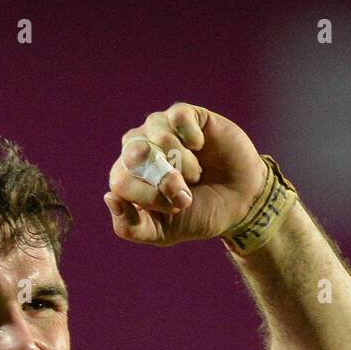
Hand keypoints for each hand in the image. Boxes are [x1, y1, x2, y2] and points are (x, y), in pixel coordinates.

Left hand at [104, 102, 268, 246]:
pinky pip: (178, 116)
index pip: (119, 179)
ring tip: (197, 174)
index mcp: (128, 177)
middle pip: (134, 153)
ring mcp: (161, 129)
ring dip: (183, 160)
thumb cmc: (199, 215)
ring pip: (157, 133)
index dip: (147, 195)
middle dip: (163, 177)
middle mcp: (140, 149)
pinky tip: (200, 147)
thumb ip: (130, 227)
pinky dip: (191, 136)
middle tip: (184, 192)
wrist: (241, 201)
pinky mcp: (187, 116)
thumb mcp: (163, 232)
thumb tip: (108, 197)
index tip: (175, 207)